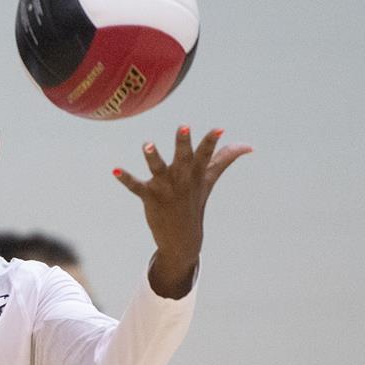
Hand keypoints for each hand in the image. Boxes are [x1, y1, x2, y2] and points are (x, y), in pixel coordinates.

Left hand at [112, 125, 251, 296]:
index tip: (218, 130)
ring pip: (158, 169)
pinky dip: (126, 179)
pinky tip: (115, 171)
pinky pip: (136, 187)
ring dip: (153, 157)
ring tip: (147, 145)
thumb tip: (249, 146)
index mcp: (196, 173)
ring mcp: (165, 188)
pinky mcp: (149, 196)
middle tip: (183, 127)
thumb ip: (225, 159)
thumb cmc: (195, 201)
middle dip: (183, 143)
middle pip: (183, 157)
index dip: (211, 142)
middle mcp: (182, 178)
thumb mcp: (210, 179)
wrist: (182, 238)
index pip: (206, 155)